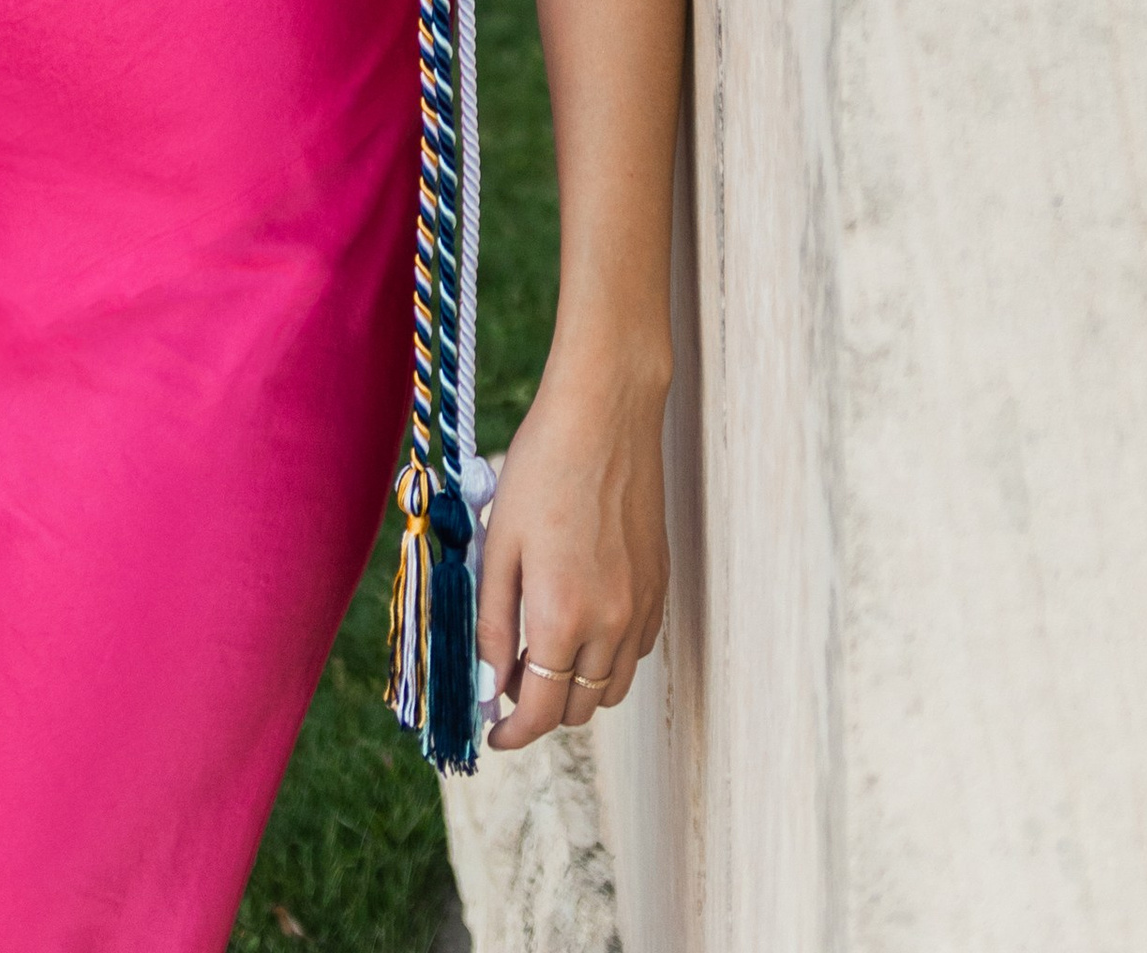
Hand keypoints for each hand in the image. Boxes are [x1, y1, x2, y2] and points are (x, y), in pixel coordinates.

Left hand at [477, 350, 669, 752]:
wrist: (605, 414)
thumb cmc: (542, 469)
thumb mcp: (499, 545)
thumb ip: (492, 624)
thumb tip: (486, 688)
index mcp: (563, 617)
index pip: (541, 713)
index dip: (512, 734)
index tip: (492, 733)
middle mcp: (611, 624)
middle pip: (578, 709)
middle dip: (540, 709)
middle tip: (507, 680)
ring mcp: (642, 606)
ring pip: (612, 688)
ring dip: (576, 690)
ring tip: (542, 653)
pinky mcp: (660, 585)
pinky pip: (636, 651)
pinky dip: (608, 658)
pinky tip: (581, 622)